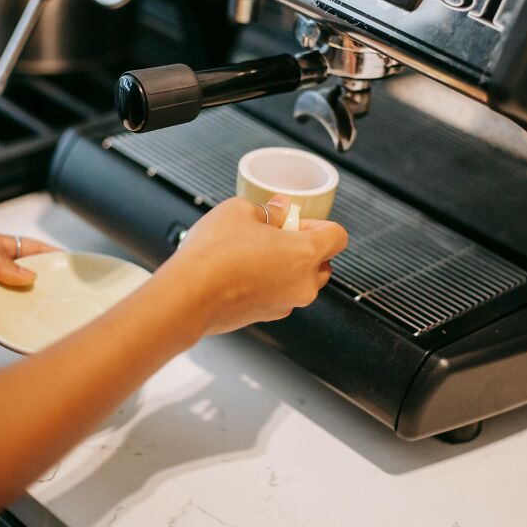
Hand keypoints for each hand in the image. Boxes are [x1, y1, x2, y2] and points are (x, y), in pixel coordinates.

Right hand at [162, 195, 347, 335]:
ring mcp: (286, 304)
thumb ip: (269, 210)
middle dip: (304, 246)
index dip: (320, 224)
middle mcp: (303, 284)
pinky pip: (280, 295)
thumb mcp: (241, 211)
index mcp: (306, 254)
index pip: (338, 237)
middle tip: (275, 233)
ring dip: (286, 266)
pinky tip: (243, 270)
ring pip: (300, 281)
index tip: (297, 220)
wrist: (188, 296)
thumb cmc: (214, 255)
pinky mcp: (267, 318)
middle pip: (323, 262)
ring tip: (254, 251)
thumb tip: (278, 209)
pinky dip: (270, 283)